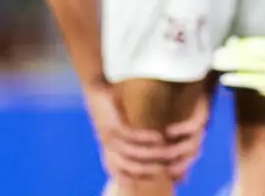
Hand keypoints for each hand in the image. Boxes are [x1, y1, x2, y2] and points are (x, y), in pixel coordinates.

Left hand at [84, 79, 204, 182]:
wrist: (96, 86)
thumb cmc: (113, 105)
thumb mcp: (122, 126)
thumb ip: (136, 139)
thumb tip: (160, 147)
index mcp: (110, 151)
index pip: (123, 174)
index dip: (140, 177)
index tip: (158, 175)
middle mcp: (108, 147)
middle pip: (130, 167)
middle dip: (150, 170)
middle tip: (168, 166)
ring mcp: (109, 136)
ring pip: (132, 153)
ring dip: (150, 155)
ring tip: (166, 151)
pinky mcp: (112, 123)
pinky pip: (130, 136)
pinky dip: (145, 138)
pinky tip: (158, 136)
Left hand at [213, 36, 264, 113]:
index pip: (261, 44)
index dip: (245, 43)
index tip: (233, 42)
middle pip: (250, 51)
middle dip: (233, 51)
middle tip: (219, 52)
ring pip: (246, 62)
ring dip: (229, 62)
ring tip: (216, 62)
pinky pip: (249, 79)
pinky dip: (235, 79)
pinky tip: (225, 80)